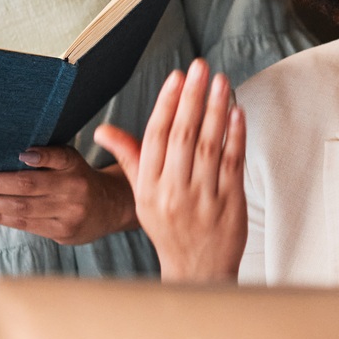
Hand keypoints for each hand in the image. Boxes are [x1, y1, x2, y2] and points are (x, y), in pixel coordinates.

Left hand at [0, 145, 135, 244]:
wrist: (109, 208)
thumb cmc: (79, 178)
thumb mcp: (70, 160)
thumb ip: (48, 156)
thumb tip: (11, 156)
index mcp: (75, 167)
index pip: (56, 158)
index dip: (39, 156)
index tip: (18, 154)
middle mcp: (73, 190)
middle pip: (27, 186)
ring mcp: (68, 214)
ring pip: (21, 209)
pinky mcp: (61, 232)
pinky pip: (24, 224)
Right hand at [93, 59, 247, 280]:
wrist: (197, 270)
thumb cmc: (168, 227)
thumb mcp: (142, 196)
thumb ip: (130, 158)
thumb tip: (102, 129)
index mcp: (148, 188)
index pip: (155, 137)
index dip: (166, 104)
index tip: (176, 76)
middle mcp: (172, 192)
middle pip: (182, 136)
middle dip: (191, 97)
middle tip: (200, 67)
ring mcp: (202, 198)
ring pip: (208, 146)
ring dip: (215, 109)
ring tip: (220, 81)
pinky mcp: (229, 204)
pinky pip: (232, 163)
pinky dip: (235, 135)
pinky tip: (237, 112)